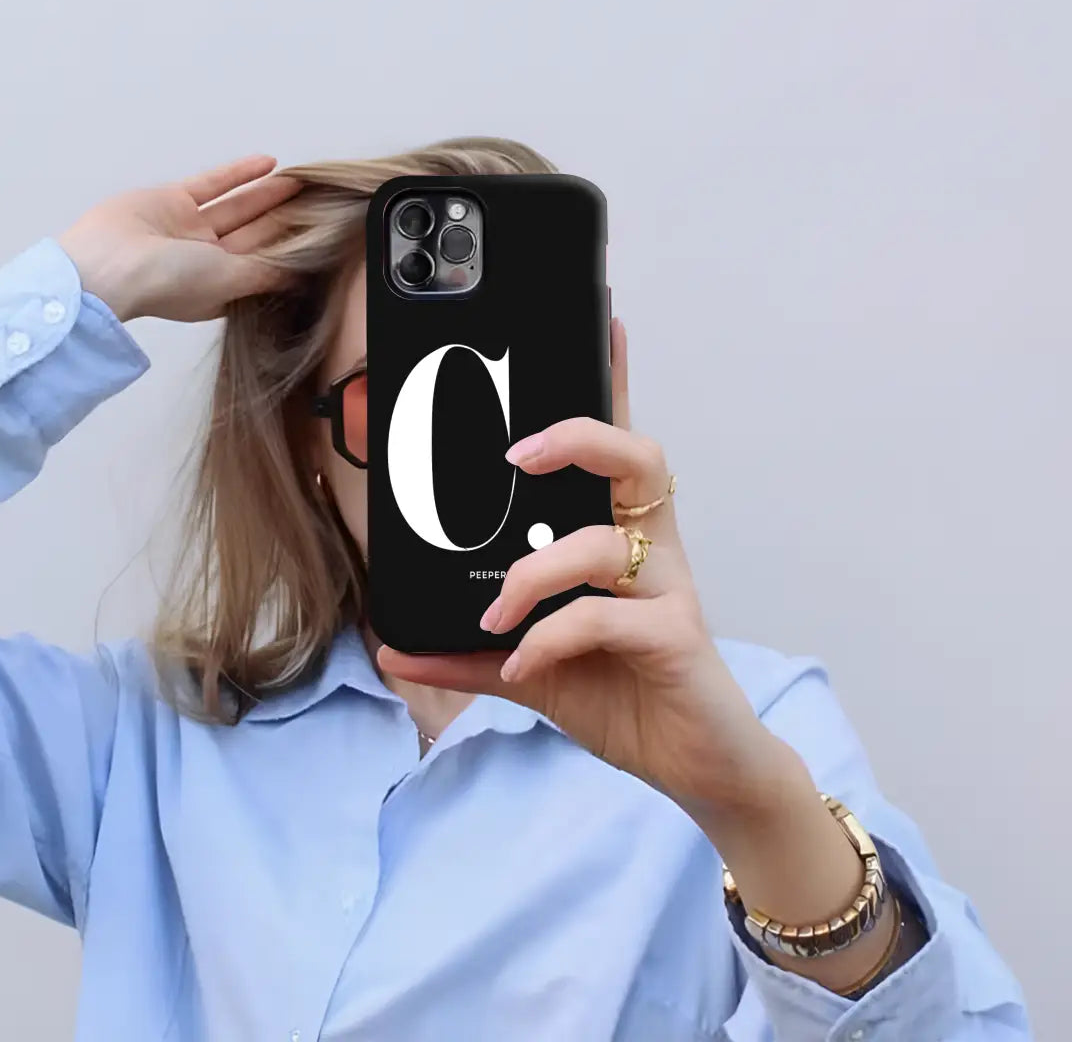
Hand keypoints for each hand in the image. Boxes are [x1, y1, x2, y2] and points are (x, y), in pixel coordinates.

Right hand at [58, 155, 300, 321]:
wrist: (105, 264)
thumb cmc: (165, 283)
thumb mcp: (229, 281)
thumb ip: (266, 274)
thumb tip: (303, 276)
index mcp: (223, 288)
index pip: (268, 265)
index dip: (294, 250)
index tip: (325, 236)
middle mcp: (208, 261)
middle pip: (257, 235)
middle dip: (286, 219)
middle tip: (321, 201)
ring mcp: (190, 231)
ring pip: (240, 208)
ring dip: (269, 194)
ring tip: (302, 180)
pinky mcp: (173, 202)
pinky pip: (214, 185)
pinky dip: (239, 174)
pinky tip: (268, 163)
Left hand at [379, 322, 889, 990]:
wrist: (696, 764)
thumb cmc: (623, 694)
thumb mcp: (532, 667)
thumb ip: (469, 652)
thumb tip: (391, 648)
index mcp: (619, 540)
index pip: (616, 450)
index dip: (616, 383)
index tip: (604, 322)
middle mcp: (651, 552)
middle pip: (639, 459)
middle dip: (582, 436)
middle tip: (519, 452)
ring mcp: (668, 593)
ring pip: (609, 544)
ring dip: (538, 573)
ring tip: (496, 611)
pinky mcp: (675, 640)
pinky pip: (608, 619)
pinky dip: (554, 637)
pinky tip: (524, 661)